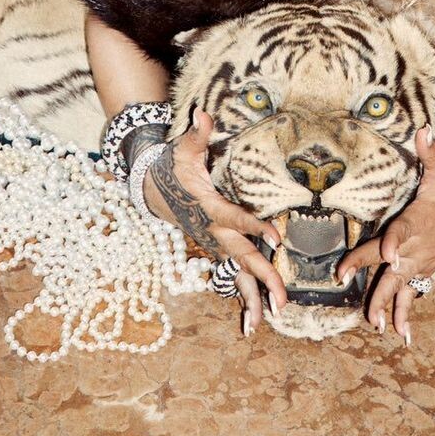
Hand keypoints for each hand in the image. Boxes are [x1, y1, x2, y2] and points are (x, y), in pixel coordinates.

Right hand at [148, 109, 287, 331]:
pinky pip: (232, 278)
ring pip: (235, 275)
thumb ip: (196, 134)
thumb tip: (203, 114)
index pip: (234, 218)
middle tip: (282, 300)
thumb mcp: (182, 149)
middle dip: (262, 277)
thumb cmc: (173, 166)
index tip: (277, 236)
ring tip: (269, 321)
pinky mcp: (216, 251)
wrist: (152, 190)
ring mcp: (213, 245)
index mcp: (209, 208)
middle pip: (241, 257)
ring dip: (252, 299)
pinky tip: (255, 321)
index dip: (254, 226)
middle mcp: (212, 232)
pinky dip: (243, 299)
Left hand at [337, 128, 434, 343]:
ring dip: (392, 306)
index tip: (386, 254)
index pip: (403, 231)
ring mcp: (427, 257)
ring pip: (405, 285)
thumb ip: (428, 149)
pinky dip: (407, 309)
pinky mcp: (431, 263)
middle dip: (381, 290)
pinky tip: (401, 331)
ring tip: (379, 327)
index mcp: (420, 219)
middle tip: (368, 312)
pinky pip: (416, 289)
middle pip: (396, 269)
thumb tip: (422, 129)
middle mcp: (422, 243)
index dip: (394, 242)